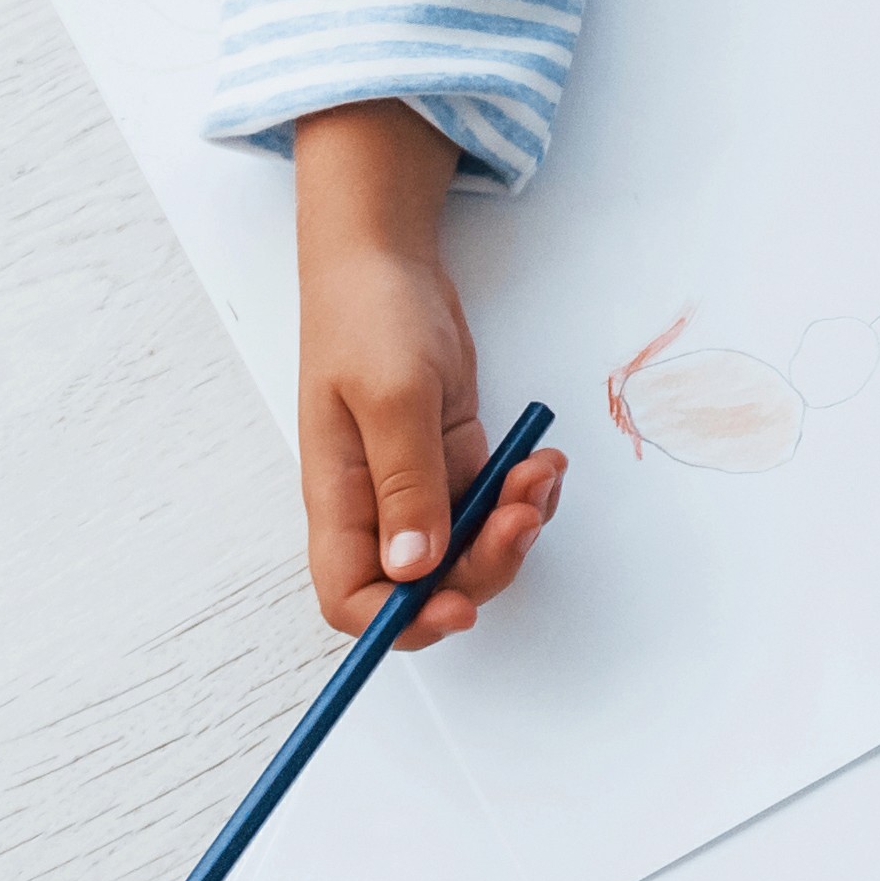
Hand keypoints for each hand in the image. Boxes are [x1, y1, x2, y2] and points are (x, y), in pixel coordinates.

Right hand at [289, 99, 563, 646]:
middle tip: (521, 515)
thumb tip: (412, 571)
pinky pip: (491, 507)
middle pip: (426, 584)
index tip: (459, 603)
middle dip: (484, 566)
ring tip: (539, 474)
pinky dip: (523, 495)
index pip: (353, 600)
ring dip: (514, 527)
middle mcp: (374, 505)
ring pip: (469, 549)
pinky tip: (540, 461)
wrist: (387, 259)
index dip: (402, 621)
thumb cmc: (369, 316)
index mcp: (339, 500)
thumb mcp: (392, 395)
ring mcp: (415, 485)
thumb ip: (405, 484)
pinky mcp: (449, 461)